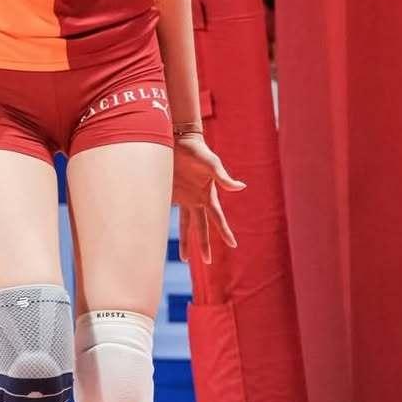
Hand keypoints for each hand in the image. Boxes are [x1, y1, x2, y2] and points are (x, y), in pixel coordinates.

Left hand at [172, 133, 244, 263]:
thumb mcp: (212, 163)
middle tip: (207, 261)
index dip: (225, 232)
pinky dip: (164, 223)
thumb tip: (242, 187)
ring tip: (184, 259)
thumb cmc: (198, 150)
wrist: (178, 139)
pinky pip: (167, 212)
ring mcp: (183, 198)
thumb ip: (223, 178)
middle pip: (201, 227)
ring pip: (185, 225)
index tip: (233, 245)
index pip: (218, 218)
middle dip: (204, 245)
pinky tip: (159, 235)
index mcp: (207, 195)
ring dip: (185, 241)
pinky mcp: (170, 193)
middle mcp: (196, 200)